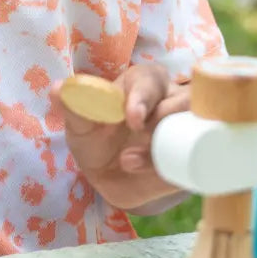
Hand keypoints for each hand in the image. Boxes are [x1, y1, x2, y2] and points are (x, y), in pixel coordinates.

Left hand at [52, 64, 190, 210]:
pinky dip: (181, 168)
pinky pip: (197, 162)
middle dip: (165, 116)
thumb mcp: (81, 126)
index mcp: (143, 84)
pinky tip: (157, 176)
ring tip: (129, 161)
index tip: (132, 118)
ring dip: (170, 144)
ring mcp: (185, 131)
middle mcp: (170, 102)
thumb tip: (58, 88)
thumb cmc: (96, 138)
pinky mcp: (191, 160)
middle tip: (139, 134)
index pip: (151, 80)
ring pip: (195, 129)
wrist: (107, 177)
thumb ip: (73, 107)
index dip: (144, 97)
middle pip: (185, 100)